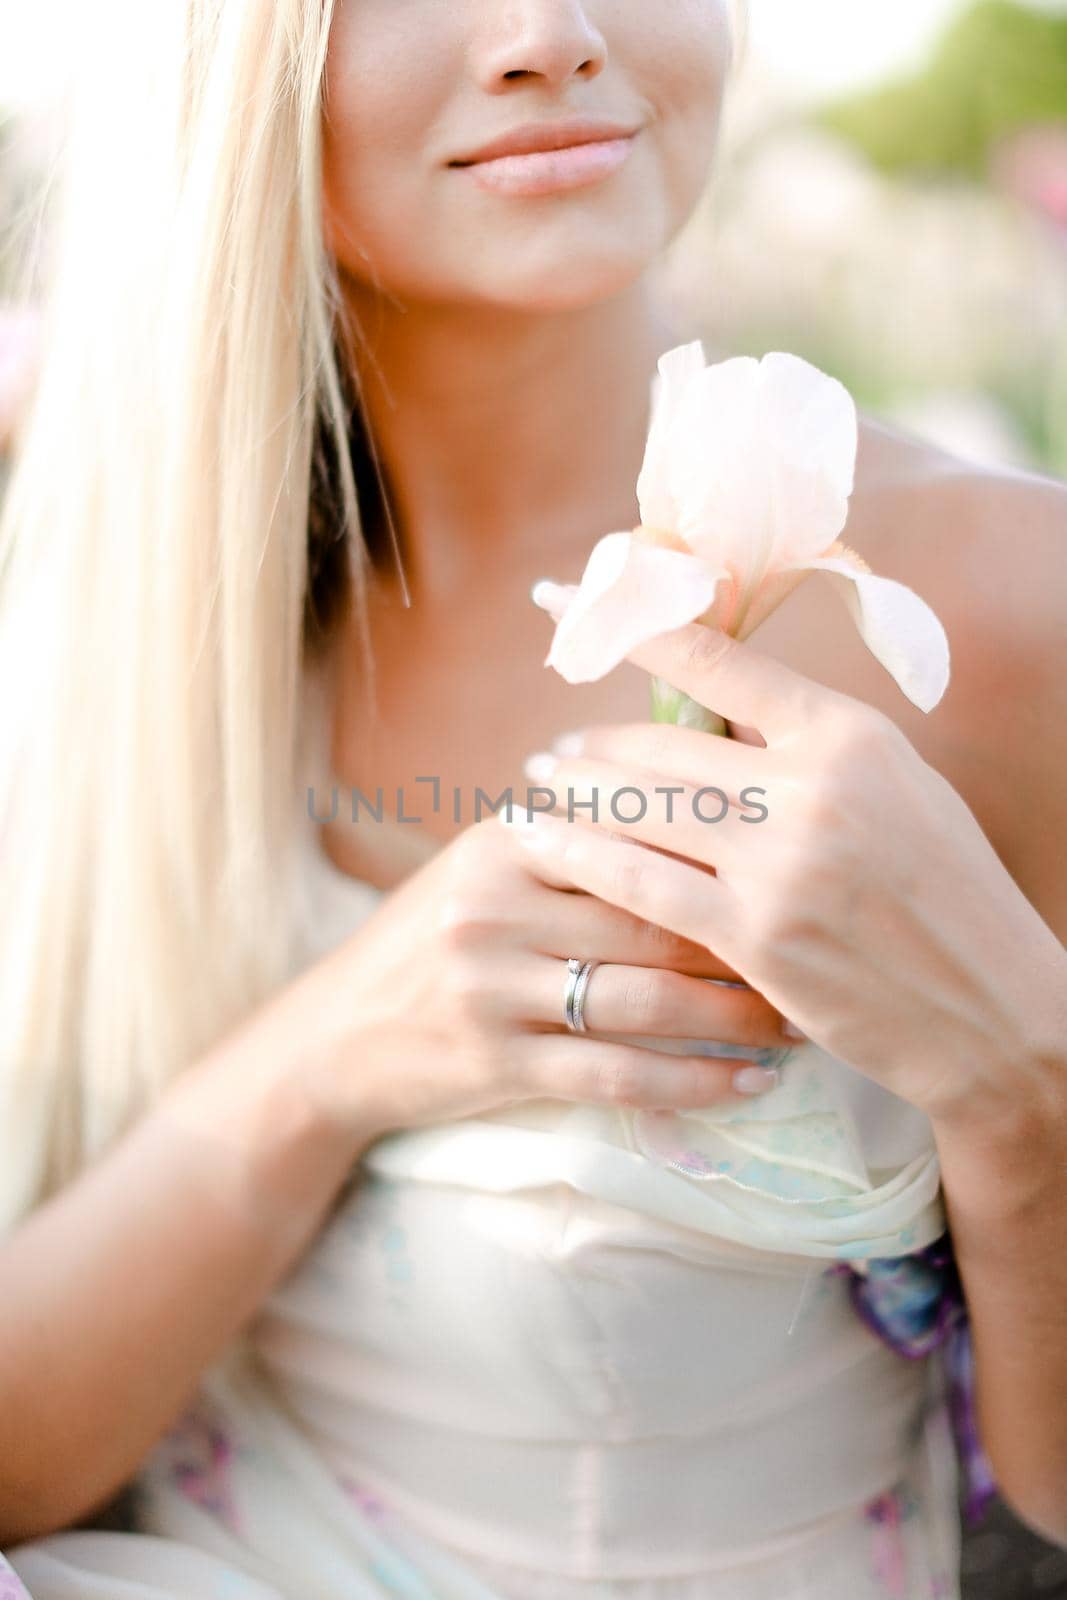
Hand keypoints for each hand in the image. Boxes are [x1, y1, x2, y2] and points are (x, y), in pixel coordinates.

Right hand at [289, 813, 799, 1152]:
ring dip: (734, 1017)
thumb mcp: (486, 867)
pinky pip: (615, 1075)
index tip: (798, 873)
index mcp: (505, 842)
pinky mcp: (496, 1063)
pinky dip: (691, 1083)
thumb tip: (702, 809)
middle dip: (747, 942)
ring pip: (644, 1000)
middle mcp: (496, 906)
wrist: (337, 1034)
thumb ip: (576, 843)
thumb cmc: (433, 941)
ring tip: (797, 1023)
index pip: (636, 840)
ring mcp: (493, 988)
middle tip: (821, 952)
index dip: (725, 861)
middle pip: (653, 920)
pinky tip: (746, 1085)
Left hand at [514, 620, 1064, 1128]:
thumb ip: (806, 750)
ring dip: (576, 794)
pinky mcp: (756, 935)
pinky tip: (538, 843)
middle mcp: (811, 786)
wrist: (990, 1007)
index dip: (631, 625)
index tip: (565, 602)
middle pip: (664, 745)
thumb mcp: (896, 790)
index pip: (716, 660)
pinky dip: (579, 858)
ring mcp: (781, 863)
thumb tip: (714, 716)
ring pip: (642, 808)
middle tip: (552, 751)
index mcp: (848, 734)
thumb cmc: (944, 892)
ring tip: (536, 786)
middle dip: (595, 747)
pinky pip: (642, 884)